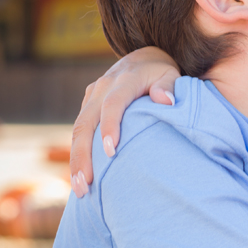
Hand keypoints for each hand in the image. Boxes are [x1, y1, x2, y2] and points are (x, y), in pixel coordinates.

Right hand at [70, 47, 179, 196]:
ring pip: (77, 130)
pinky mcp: (88, 104)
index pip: (114, 103)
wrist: (144, 58)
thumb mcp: (171, 73)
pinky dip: (78, 153)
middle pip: (85, 122)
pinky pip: (79, 131)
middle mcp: (103, 87)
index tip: (111, 151)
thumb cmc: (163, 72)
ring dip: (76, 160)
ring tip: (81, 190)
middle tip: (86, 185)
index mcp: (125, 80)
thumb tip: (166, 101)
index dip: (110, 126)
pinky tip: (81, 177)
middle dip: (83, 155)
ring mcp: (92, 96)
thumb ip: (168, 86)